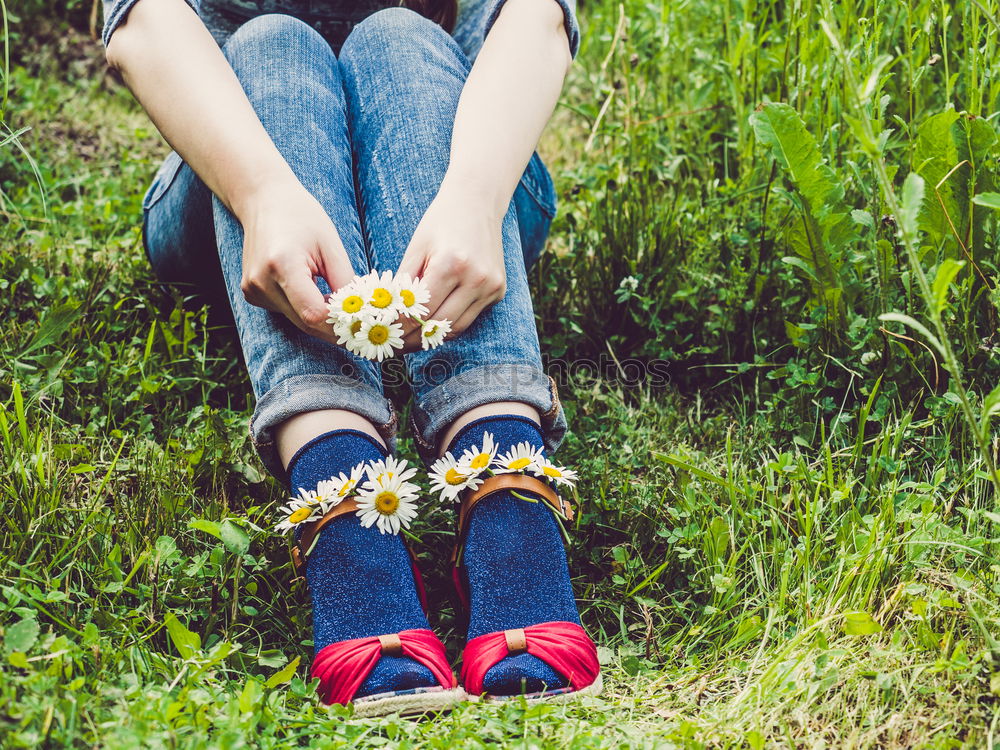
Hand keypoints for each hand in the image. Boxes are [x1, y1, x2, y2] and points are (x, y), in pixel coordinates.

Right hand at [237, 180, 354, 342]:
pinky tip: (310, 288)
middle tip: (358, 323)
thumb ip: (345, 282)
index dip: (339, 323)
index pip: (313, 313)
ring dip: (320, 316)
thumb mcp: (331, 245)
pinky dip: (304, 308)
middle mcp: (261, 282)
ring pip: (297, 320)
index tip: (361, 322)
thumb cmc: (301, 216)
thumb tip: (359, 313)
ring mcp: (253, 290)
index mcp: (282, 264)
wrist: (264, 201)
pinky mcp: (252, 294)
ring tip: (334, 297)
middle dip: (334, 326)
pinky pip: (286, 312)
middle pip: (305, 322)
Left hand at [397, 184, 506, 350]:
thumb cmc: (440, 222)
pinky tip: (432, 326)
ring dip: (433, 337)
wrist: (478, 203)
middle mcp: (476, 278)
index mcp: (451, 264)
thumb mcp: (416, 247)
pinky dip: (450, 324)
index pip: (420, 309)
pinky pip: (470, 317)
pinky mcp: (498, 291)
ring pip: (457, 327)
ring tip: (410, 342)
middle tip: (393, 347)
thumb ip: (404, 283)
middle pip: (439, 324)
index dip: (399, 327)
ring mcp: (491, 286)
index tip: (382, 335)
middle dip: (413, 339)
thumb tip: (387, 316)